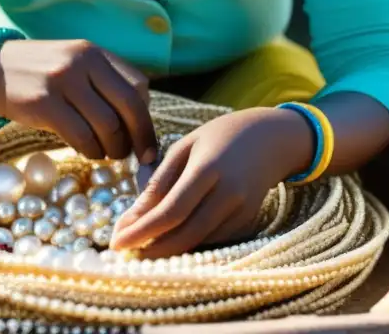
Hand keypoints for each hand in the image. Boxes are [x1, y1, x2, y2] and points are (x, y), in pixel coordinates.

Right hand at [0, 39, 158, 163]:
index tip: (145, 137)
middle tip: (140, 157)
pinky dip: (91, 150)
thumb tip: (138, 121)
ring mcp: (63, 81)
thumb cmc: (40, 74)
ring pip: (107, 124)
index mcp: (95, 52)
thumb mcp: (74, 63)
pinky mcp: (44, 102)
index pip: (139, 85)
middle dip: (140, 136)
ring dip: (114, 148)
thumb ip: (103, 82)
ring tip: (108, 154)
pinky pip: (81, 135)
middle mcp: (83, 62)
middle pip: (129, 105)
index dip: (146, 116)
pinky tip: (89, 152)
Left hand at [109, 107, 314, 257]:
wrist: (272, 138)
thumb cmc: (221, 135)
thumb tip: (134, 214)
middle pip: (185, 234)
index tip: (116, 241)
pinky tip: (168, 239)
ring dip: (167, 250)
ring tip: (139, 248)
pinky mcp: (248, 221)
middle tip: (124, 252)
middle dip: (151, 249)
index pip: (171, 210)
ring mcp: (242, 210)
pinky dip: (188, 242)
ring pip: (198, 242)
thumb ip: (160, 180)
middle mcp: (229, 193)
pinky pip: (212, 239)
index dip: (142, 231)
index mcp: (208, 168)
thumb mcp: (186, 146)